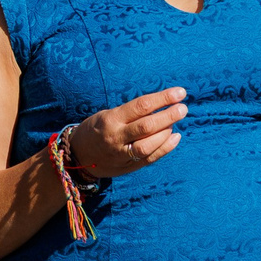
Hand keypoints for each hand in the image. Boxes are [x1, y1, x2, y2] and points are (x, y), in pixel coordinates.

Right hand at [67, 87, 186, 177]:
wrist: (78, 156)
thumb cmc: (96, 129)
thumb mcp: (108, 114)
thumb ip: (131, 113)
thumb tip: (162, 105)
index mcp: (111, 119)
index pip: (142, 106)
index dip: (163, 98)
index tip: (179, 93)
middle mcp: (116, 137)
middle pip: (147, 126)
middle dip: (169, 116)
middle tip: (183, 108)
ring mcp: (121, 154)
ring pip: (149, 144)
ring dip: (167, 132)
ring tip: (175, 122)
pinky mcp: (127, 167)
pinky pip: (149, 158)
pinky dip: (165, 148)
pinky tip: (175, 137)